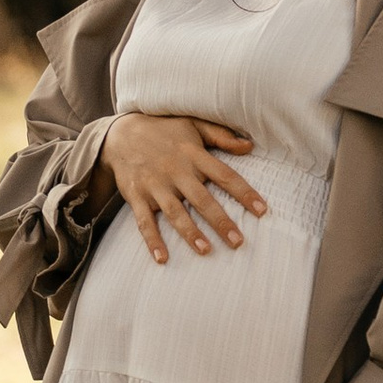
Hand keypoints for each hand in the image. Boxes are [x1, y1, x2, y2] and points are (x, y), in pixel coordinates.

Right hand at [105, 111, 266, 261]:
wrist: (120, 133)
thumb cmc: (164, 129)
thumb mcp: (193, 124)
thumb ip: (221, 135)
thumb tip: (250, 146)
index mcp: (193, 154)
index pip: (224, 176)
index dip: (244, 193)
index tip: (262, 211)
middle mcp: (175, 171)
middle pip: (202, 199)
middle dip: (220, 221)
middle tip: (238, 242)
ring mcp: (155, 185)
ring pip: (175, 212)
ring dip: (190, 233)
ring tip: (206, 250)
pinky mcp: (136, 196)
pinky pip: (144, 221)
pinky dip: (152, 240)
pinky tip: (162, 258)